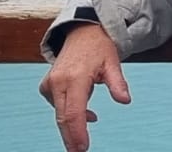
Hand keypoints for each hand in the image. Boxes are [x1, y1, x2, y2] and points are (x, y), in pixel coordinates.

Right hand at [39, 24, 131, 151]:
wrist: (82, 31)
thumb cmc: (98, 46)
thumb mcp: (113, 62)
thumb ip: (118, 83)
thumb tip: (125, 100)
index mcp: (76, 77)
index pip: (74, 113)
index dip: (77, 133)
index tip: (82, 148)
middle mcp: (59, 81)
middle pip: (63, 118)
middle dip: (71, 137)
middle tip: (80, 151)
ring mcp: (50, 83)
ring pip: (59, 114)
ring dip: (73, 123)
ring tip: (90, 122)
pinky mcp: (46, 85)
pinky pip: (56, 106)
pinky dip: (68, 112)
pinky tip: (84, 107)